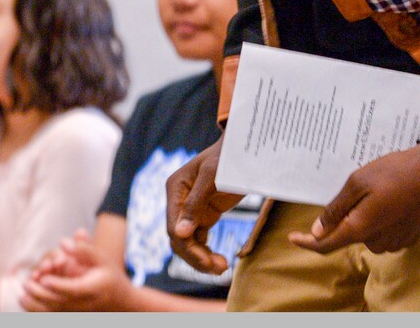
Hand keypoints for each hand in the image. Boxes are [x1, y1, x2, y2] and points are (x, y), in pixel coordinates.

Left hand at [21, 232, 128, 311]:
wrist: (119, 301)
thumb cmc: (109, 274)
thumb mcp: (102, 258)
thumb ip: (84, 249)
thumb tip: (64, 243)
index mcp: (93, 288)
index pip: (74, 289)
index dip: (59, 285)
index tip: (44, 279)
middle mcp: (83, 304)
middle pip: (60, 303)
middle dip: (41, 295)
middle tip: (27, 283)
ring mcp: (76, 312)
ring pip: (54, 312)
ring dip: (36, 305)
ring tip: (21, 296)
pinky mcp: (70, 315)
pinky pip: (53, 315)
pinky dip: (38, 311)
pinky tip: (25, 302)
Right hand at [165, 136, 243, 274]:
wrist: (246, 151)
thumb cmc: (228, 157)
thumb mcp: (212, 176)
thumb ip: (195, 203)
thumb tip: (179, 234)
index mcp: (175, 188)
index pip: (173, 224)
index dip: (186, 245)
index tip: (206, 261)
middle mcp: (179, 200)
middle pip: (179, 238)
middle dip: (195, 256)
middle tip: (219, 268)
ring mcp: (191, 209)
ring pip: (188, 243)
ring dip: (201, 259)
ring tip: (222, 268)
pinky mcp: (204, 216)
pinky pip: (200, 241)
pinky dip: (207, 253)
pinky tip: (221, 262)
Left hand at [289, 130, 419, 255]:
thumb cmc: (394, 172)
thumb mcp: (358, 182)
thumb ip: (337, 209)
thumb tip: (318, 231)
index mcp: (360, 228)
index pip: (326, 245)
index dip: (307, 243)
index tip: (292, 237)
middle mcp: (376, 241)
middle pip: (349, 233)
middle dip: (347, 214)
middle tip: (360, 186)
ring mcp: (395, 242)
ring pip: (367, 231)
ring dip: (366, 214)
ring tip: (381, 187)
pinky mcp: (409, 238)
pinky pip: (385, 230)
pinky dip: (383, 217)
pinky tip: (393, 196)